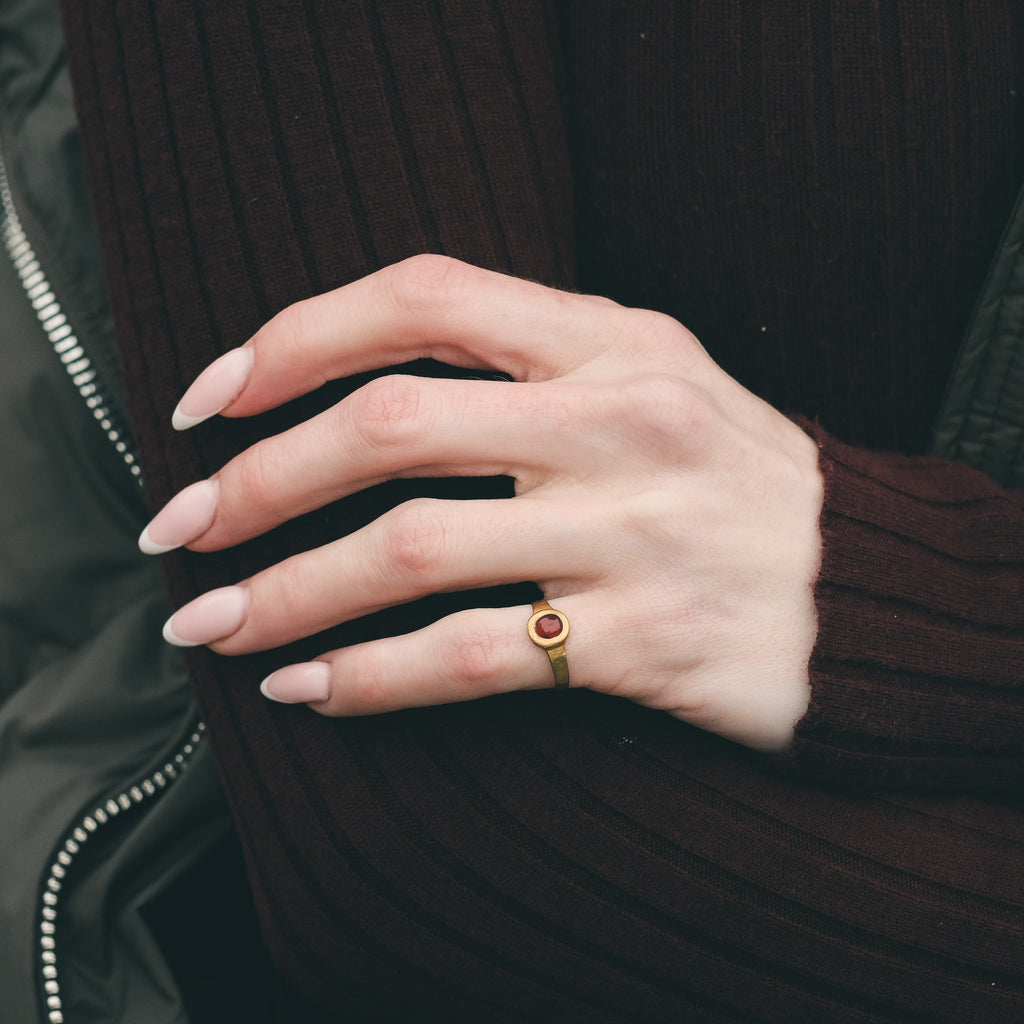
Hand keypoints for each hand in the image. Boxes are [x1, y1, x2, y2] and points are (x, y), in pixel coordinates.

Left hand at [142, 256, 822, 751]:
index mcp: (612, 339)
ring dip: (288, 589)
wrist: (869, 592)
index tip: (208, 398)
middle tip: (179, 528)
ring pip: (413, 548)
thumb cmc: (735, 485)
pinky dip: (372, 676)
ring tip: (211, 624)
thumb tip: (360, 395)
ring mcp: (634, 530)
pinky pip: (475, 656)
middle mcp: (619, 418)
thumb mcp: (652, 384)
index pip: (423, 294)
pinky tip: (311, 687)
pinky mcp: (644, 637)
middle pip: (390, 424)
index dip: (293, 338)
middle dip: (256, 477)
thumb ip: (528, 370)